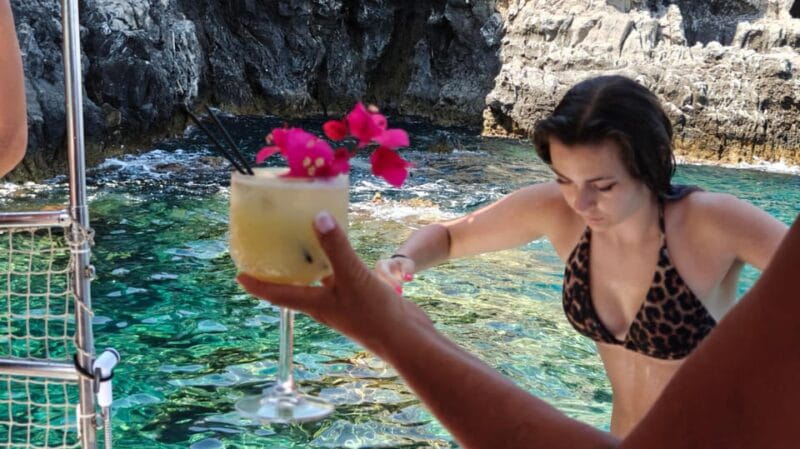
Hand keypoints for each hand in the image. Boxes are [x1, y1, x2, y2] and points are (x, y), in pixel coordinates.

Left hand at [236, 211, 430, 355]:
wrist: (406, 339)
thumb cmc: (375, 314)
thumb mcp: (353, 276)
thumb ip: (335, 247)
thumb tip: (317, 217)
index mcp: (315, 304)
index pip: (276, 294)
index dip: (256, 285)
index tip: (239, 275)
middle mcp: (324, 306)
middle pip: (295, 288)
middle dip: (282, 272)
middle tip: (270, 252)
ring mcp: (343, 304)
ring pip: (319, 283)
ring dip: (309, 268)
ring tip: (303, 244)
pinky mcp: (361, 301)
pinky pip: (341, 280)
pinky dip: (335, 266)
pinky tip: (342, 251)